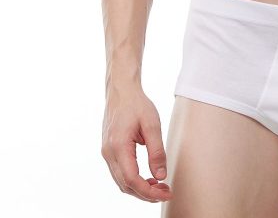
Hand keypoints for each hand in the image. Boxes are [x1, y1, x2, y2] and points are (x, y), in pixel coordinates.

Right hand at [101, 87, 172, 202]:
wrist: (121, 90)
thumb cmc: (136, 104)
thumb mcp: (152, 124)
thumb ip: (156, 151)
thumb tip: (161, 176)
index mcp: (118, 146)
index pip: (132, 179)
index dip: (149, 191)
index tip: (166, 192)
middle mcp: (108, 153)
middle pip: (125, 185)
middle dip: (146, 193)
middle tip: (166, 191)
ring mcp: (106, 152)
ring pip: (121, 181)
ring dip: (139, 188)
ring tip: (160, 185)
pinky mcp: (109, 150)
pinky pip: (120, 172)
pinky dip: (133, 180)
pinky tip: (148, 176)